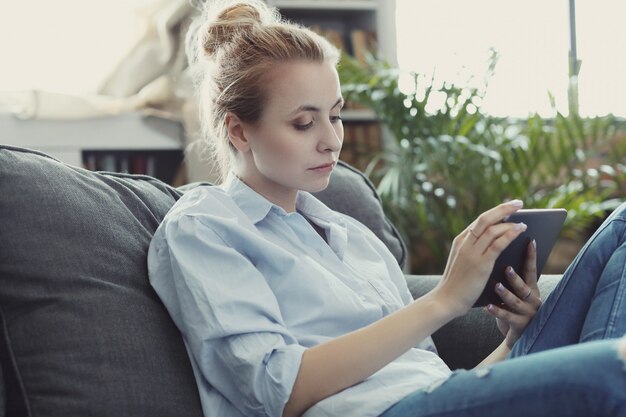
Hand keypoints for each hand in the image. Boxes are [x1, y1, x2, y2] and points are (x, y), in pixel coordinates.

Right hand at [434, 200, 526, 316]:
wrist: (447, 300)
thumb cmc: (457, 284)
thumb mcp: (462, 262)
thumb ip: (474, 250)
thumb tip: (496, 241)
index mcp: (460, 240)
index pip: (479, 221)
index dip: (495, 212)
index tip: (507, 207)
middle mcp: (465, 243)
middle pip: (485, 218)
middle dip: (503, 209)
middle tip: (518, 203)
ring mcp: (472, 253)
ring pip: (492, 229)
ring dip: (510, 222)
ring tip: (525, 221)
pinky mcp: (481, 264)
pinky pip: (498, 244)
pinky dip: (510, 234)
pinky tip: (521, 231)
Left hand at [485, 240, 541, 348]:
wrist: (516, 335)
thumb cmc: (512, 306)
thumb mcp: (516, 291)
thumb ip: (513, 276)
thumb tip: (501, 251)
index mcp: (531, 288)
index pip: (531, 269)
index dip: (531, 256)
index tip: (529, 240)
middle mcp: (532, 299)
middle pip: (524, 286)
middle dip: (516, 277)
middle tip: (507, 267)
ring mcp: (527, 313)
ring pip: (515, 301)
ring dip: (505, 293)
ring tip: (496, 285)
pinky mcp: (519, 325)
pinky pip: (507, 317)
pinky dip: (496, 311)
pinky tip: (487, 306)